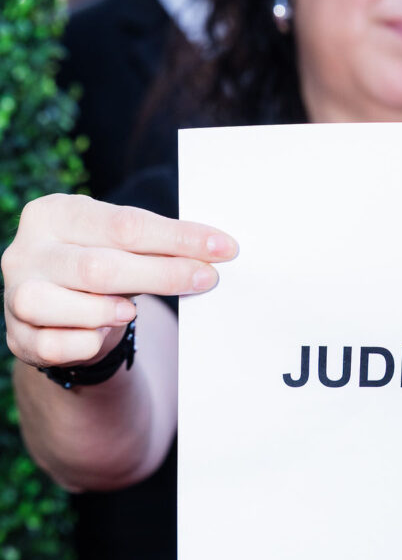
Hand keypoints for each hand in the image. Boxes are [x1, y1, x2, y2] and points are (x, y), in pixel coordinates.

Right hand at [1, 193, 237, 369]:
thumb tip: (214, 252)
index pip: (125, 224)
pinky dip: (84, 343)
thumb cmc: (99, 273)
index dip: (178, 238)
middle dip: (161, 275)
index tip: (223, 248)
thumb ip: (155, 247)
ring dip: (104, 311)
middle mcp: (28, 250)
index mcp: (55, 214)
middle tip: (205, 279)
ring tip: (129, 312)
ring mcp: (16, 293)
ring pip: (58, 304)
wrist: (59, 316)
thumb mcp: (121, 249)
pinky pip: (53, 345)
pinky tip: (101, 336)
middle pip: (99, 267)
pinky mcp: (18, 335)